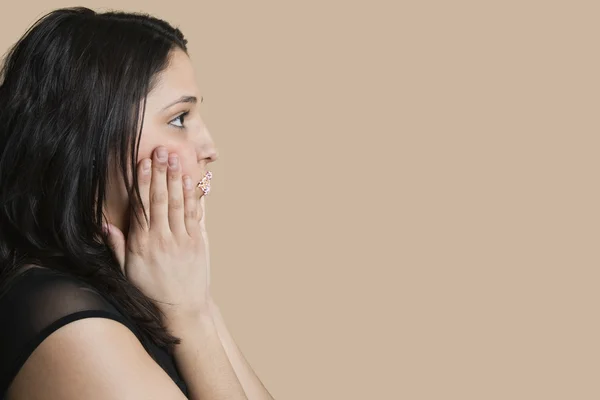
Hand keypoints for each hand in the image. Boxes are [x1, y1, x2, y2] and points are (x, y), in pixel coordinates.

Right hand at [104, 146, 210, 324]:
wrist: (182, 309)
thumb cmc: (151, 290)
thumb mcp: (127, 270)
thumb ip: (116, 245)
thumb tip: (103, 223)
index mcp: (142, 244)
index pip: (141, 206)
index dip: (142, 183)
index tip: (142, 163)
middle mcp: (162, 239)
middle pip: (160, 199)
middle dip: (161, 173)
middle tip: (161, 151)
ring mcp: (182, 240)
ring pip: (178, 204)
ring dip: (176, 179)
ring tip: (175, 158)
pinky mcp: (198, 243)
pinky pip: (194, 215)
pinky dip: (192, 197)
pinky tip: (190, 181)